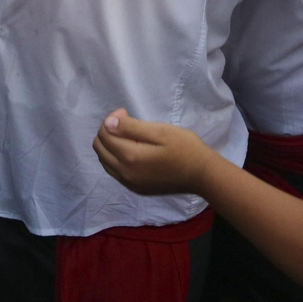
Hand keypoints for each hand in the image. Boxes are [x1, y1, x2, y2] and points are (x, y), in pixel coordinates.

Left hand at [92, 109, 214, 195]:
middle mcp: (125, 173)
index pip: (104, 134)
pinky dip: (115, 158)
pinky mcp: (136, 189)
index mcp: (130, 157)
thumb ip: (131, 128)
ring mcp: (130, 184)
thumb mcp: (160, 131)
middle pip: (100, 148)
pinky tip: (130, 150)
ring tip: (128, 135)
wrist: (202, 175)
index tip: (126, 112)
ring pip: (105, 161)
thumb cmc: (185, 148)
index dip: (111, 119)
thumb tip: (108, 124)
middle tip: (125, 122)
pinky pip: (114, 172)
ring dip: (109, 145)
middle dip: (107, 131)